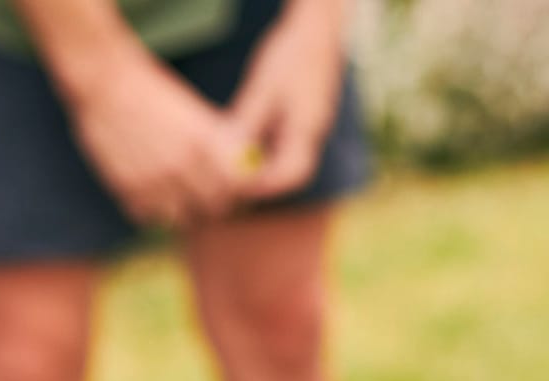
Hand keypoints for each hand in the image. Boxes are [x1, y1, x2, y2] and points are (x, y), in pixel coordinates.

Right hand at [68, 53, 251, 227]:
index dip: (238, 190)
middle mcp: (181, 165)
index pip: (236, 187)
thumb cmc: (151, 90)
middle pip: (213, 208)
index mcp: (203, 142)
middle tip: (208, 197)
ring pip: (182, 219)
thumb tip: (239, 159)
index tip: (233, 187)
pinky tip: (152, 194)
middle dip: (215, 204)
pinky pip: (148, 217)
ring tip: (180, 198)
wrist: (104, 81)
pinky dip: (153, 212)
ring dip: (184, 212)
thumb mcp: (192, 110)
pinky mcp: (127, 188)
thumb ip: (216, 139)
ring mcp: (153, 180)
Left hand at [228, 5, 345, 199]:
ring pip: (286, 157)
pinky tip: (243, 139)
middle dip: (263, 180)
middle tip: (232, 179)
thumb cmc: (293, 52)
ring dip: (262, 163)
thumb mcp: (264, 86)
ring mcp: (310, 124)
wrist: (318, 28)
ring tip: (233, 160)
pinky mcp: (303, 115)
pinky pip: (284, 141)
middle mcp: (313, 131)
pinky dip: (265, 146)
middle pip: (291, 171)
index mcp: (309, 128)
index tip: (238, 185)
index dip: (265, 185)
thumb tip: (230, 152)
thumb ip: (248, 120)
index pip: (293, 173)